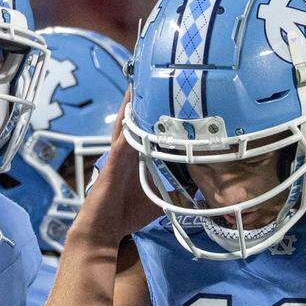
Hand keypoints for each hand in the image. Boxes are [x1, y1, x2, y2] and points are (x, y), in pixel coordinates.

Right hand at [71, 90, 161, 246]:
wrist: (106, 229)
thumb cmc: (128, 213)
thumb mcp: (160, 198)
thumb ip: (176, 190)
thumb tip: (199, 189)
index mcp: (138, 158)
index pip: (147, 130)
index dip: (154, 113)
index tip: (166, 94)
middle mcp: (127, 152)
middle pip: (135, 121)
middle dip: (141, 101)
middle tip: (150, 77)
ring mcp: (119, 156)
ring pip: (127, 125)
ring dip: (132, 105)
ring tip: (139, 82)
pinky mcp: (114, 163)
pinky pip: (121, 140)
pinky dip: (127, 126)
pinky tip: (130, 111)